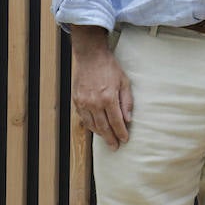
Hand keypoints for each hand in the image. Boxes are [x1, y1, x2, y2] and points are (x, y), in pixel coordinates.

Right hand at [71, 34, 133, 149]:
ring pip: (92, 125)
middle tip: (115, 147)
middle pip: (104, 127)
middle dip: (110, 138)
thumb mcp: (124, 82)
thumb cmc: (109, 67)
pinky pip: (83, 118)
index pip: (116, 122)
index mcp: (108, 98)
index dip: (121, 133)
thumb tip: (128, 119)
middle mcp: (94, 103)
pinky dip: (90, 125)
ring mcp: (84, 102)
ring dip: (100, 134)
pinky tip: (96, 128)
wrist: (91, 57)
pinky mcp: (76, 100)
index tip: (125, 140)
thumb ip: (127, 102)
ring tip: (107, 139)